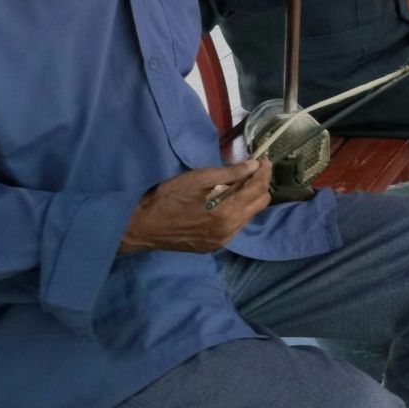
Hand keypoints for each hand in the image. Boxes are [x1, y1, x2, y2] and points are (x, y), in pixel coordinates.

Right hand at [120, 160, 271, 252]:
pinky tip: (224, 201)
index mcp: (227, 213)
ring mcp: (222, 241)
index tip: (265, 161)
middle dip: (260, 185)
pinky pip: (235, 226)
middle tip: (250, 171)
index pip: (258, 190)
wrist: (144, 226)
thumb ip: (230, 173)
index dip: (264, 173)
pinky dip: (236, 211)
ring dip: (248, 199)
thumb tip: (254, 165)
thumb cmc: (169, 197)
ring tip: (237, 184)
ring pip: (248, 216)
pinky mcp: (213, 246)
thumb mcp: (199, 178)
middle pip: (259, 205)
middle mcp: (229, 231)